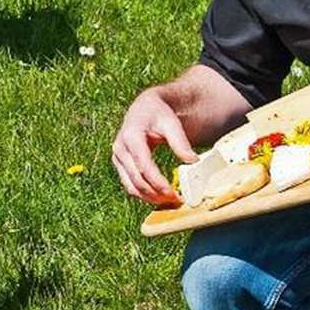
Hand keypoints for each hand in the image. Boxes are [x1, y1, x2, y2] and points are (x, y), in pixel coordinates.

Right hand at [111, 88, 196, 205]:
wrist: (144, 108)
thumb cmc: (158, 114)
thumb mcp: (171, 123)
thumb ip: (180, 142)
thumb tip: (192, 161)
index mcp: (131, 136)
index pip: (144, 166)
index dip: (158, 182)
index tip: (173, 193)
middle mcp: (120, 148)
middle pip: (136, 179)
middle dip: (155, 193)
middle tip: (176, 200)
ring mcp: (117, 158)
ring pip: (131, 186)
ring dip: (149, 197)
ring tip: (169, 201)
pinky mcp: (120, 165)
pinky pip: (130, 184)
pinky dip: (144, 194)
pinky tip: (159, 197)